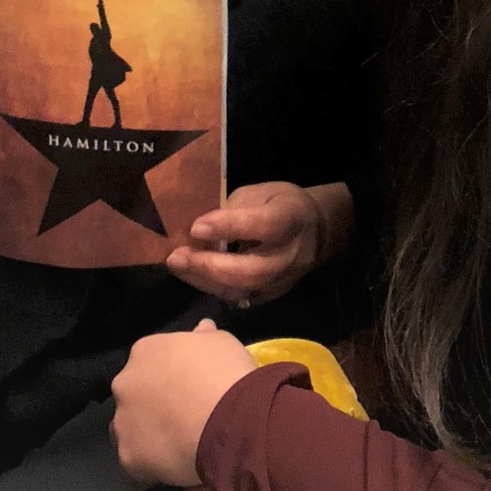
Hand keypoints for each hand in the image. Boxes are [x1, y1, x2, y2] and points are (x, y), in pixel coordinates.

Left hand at [111, 320, 257, 485]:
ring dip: (145, 437)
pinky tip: (173, 470)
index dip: (168, 379)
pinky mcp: (128, 457)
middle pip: (133, 396)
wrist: (232, 420)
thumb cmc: (227, 374)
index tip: (187, 391)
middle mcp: (124, 383)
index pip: (149, 364)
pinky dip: (150, 469)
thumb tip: (201, 329)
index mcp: (145, 351)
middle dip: (151, 406)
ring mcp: (122, 422)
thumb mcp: (221, 343)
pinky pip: (135, 466)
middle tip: (181, 419)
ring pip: (128, 431)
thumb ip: (204, 337)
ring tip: (176, 448)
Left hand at [166, 181, 348, 307]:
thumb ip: (233, 210)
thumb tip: (199, 229)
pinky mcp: (273, 295)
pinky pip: (241, 297)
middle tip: (176, 258)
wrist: (314, 231)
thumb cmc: (279, 203)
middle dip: (209, 266)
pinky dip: (214, 287)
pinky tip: (194, 276)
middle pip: (251, 270)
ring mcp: (283, 280)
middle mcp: (290, 255)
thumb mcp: (259, 193)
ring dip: (205, 280)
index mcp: (291, 219)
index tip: (196, 227)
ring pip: (243, 289)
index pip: (263, 226)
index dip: (229, 227)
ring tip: (178, 267)